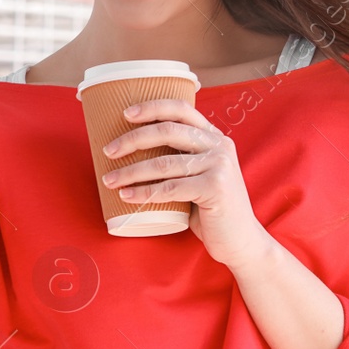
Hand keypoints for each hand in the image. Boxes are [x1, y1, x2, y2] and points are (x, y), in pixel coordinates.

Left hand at [99, 98, 270, 268]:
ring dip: (130, 171)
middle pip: (167, 131)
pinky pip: (169, 188)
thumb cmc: (211, 209)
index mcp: (215, 136)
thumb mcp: (200, 175)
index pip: (181, 109)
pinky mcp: (214, 188)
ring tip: (109, 180)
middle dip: (132, 139)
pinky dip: (143, 192)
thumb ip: (181, 158)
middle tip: (108, 151)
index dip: (152, 107)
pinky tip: (126, 196)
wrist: (241, 240)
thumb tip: (133, 148)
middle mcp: (219, 145)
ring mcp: (219, 166)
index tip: (125, 114)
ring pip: (163, 163)